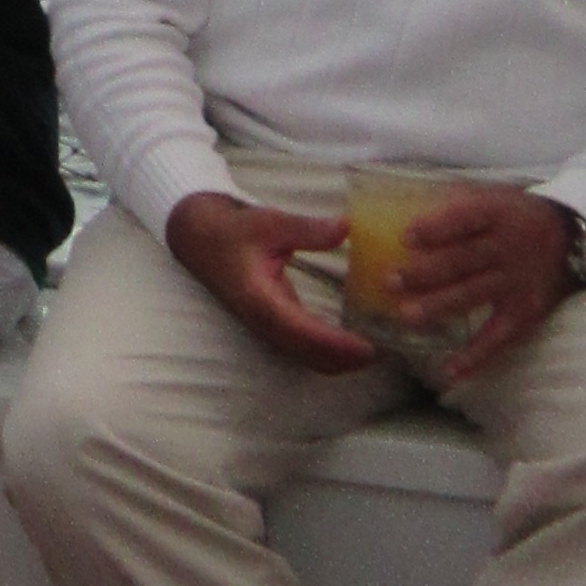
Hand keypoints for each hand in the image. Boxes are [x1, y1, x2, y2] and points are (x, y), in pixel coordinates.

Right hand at [164, 189, 380, 372]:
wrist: (200, 241)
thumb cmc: (234, 232)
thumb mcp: (270, 223)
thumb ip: (308, 229)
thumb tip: (345, 228)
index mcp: (262, 300)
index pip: (305, 333)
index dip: (338, 345)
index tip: (370, 346)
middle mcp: (265, 323)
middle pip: (311, 357)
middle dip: (348, 361)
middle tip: (386, 349)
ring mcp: (267, 329)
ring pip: (308, 360)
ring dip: (340, 361)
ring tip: (375, 349)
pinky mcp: (272, 328)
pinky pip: (304, 352)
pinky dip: (328, 354)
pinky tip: (350, 341)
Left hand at [397, 185, 574, 384]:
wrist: (568, 237)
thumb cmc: (511, 214)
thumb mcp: (488, 196)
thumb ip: (452, 203)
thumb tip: (399, 211)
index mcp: (495, 214)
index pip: (464, 219)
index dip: (435, 229)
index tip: (406, 239)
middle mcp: (507, 248)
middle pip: (463, 261)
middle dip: (425, 273)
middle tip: (391, 281)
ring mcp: (516, 283)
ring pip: (473, 296)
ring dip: (439, 307)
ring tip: (408, 315)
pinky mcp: (525, 312)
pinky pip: (498, 337)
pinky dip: (475, 356)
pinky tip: (450, 370)